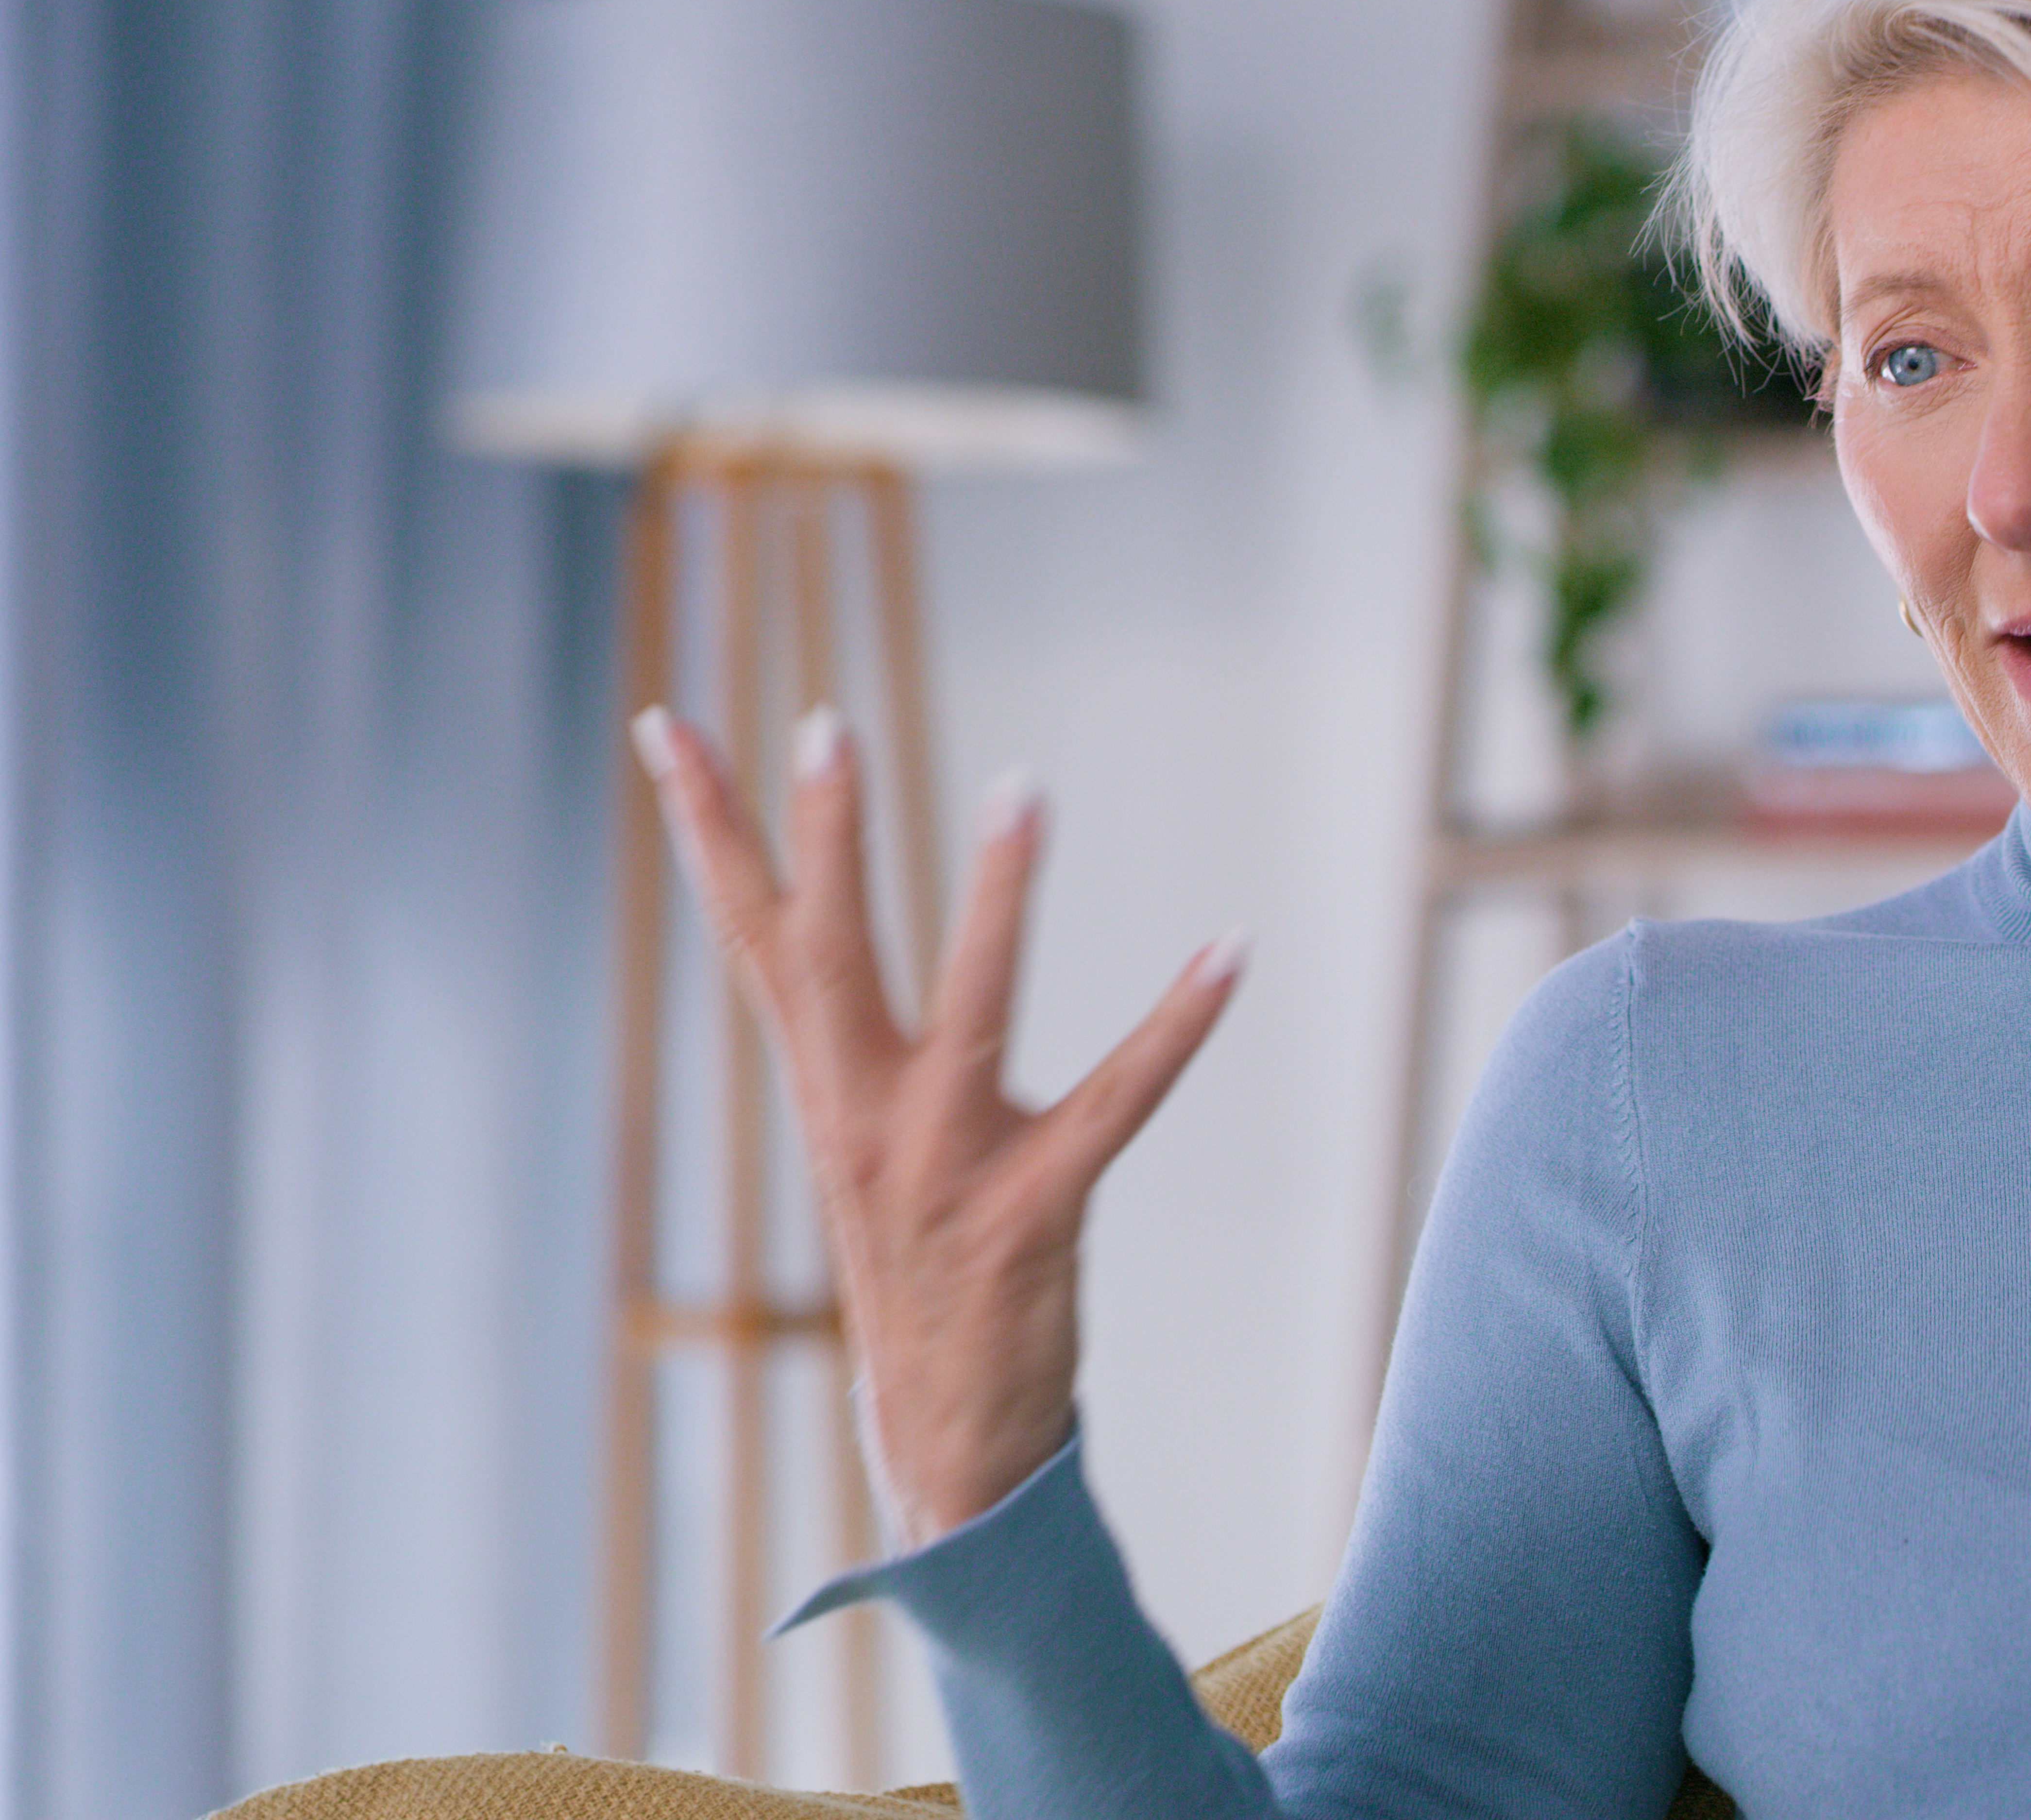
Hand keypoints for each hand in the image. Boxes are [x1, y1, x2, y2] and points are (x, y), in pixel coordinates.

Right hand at [634, 705, 1244, 1543]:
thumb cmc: (920, 1278)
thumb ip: (849, 1049)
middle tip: (822, 722)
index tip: (666, 724)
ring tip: (1021, 789)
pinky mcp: (1031, 1214)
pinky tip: (1226, 951)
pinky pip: (1118, 1101)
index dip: (706, 832)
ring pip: (972, 1009)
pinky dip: (1177, 1024)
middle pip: (829, 957)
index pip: (752, 938)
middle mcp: (865, 1123)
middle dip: (826, 838)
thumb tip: (814, 950)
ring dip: (997, 899)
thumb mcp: (864, 1151)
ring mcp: (943, 1172)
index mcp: (826, 1094)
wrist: (945, 1446)